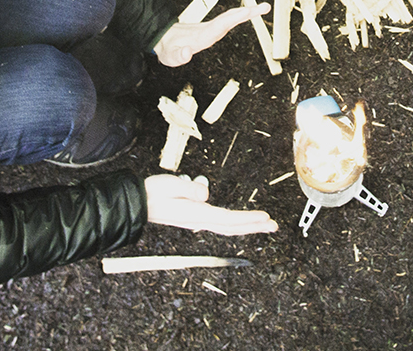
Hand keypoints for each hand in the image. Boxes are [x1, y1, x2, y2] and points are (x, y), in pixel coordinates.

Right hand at [144, 174, 277, 235]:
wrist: (137, 202)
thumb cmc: (153, 192)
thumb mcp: (170, 185)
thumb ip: (188, 188)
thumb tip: (206, 193)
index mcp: (196, 213)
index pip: (228, 218)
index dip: (248, 219)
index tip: (265, 217)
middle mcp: (199, 220)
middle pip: (232, 226)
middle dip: (254, 226)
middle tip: (274, 226)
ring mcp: (197, 220)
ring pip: (227, 226)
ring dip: (247, 226)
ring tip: (264, 224)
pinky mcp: (195, 217)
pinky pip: (220, 222)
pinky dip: (235, 223)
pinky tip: (240, 222)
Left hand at [154, 4, 267, 66]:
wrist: (164, 39)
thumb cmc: (168, 50)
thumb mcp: (170, 57)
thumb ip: (179, 56)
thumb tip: (186, 53)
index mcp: (201, 36)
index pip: (220, 26)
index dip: (233, 19)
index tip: (246, 12)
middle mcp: (209, 29)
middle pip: (230, 18)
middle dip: (247, 12)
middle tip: (265, 7)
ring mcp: (211, 28)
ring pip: (230, 18)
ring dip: (246, 12)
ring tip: (263, 8)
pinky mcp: (212, 29)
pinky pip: (228, 20)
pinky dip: (240, 15)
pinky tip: (248, 12)